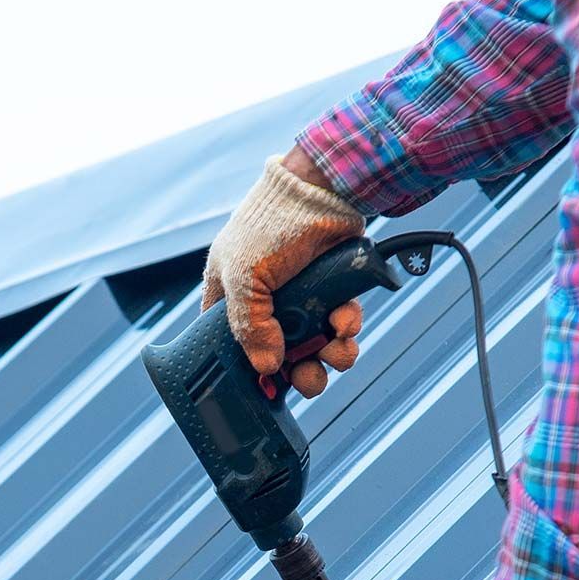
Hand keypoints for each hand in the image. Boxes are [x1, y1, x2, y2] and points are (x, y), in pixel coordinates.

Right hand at [202, 148, 365, 397]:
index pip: (231, 345)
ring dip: (330, 355)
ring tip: (339, 349)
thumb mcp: (245, 277)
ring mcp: (300, 298)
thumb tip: (267, 368)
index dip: (248, 369)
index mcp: (230, 297)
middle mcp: (265, 302)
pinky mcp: (331, 292)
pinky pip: (340, 324)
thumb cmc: (270, 225)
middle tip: (310, 378)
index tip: (267, 387)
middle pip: (280, 356)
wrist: (322, 192)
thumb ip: (249, 325)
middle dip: (300, 371)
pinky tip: (347, 320)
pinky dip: (347, 327)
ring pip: (315, 345)